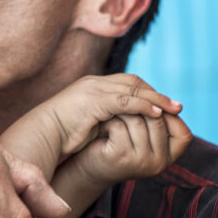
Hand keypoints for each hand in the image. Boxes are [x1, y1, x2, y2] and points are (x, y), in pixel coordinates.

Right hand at [32, 73, 183, 156]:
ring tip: (174, 110)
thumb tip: (124, 127)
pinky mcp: (93, 100)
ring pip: (133, 89)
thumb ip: (106, 120)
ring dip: (156, 99)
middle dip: (156, 93)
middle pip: (134, 81)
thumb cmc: (60, 135)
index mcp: (92, 86)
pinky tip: (157, 114)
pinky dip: (143, 106)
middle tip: (176, 106)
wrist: (41, 136)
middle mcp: (94, 83)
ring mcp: (93, 89)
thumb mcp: (88, 124)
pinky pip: (125, 101)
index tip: (163, 105)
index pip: (127, 82)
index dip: (147, 92)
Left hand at [67, 111, 192, 186]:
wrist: (89, 166)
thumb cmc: (117, 144)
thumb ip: (155, 121)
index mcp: (168, 158)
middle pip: (158, 120)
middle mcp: (159, 163)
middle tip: (124, 101)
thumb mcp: (141, 135)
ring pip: (138, 121)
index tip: (152, 103)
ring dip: (122, 111)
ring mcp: (140, 161)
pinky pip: (120, 126)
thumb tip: (167, 99)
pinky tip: (102, 123)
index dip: (171, 116)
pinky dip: (109, 120)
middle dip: (141, 106)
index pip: (183, 135)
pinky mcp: (121, 156)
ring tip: (112, 111)